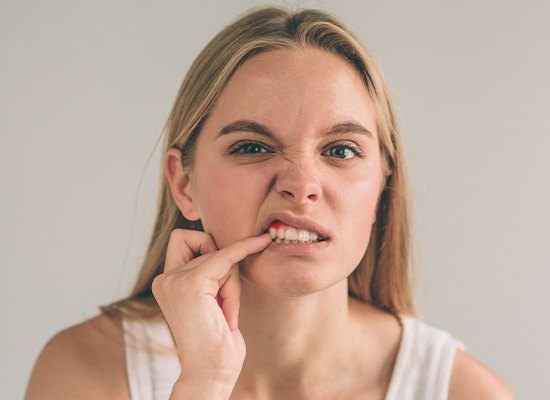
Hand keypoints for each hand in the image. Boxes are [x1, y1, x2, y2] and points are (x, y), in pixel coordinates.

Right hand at [152, 229, 271, 382]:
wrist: (211, 372)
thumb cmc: (217, 342)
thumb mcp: (211, 300)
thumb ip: (210, 274)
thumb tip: (231, 246)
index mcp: (167, 283)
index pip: (183, 240)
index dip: (206, 243)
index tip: (233, 247)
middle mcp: (165, 279)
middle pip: (207, 246)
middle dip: (226, 272)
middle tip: (225, 305)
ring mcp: (174, 281)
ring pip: (220, 256)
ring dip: (232, 284)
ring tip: (226, 315)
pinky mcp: (191, 284)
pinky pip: (226, 256)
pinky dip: (245, 249)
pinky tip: (261, 242)